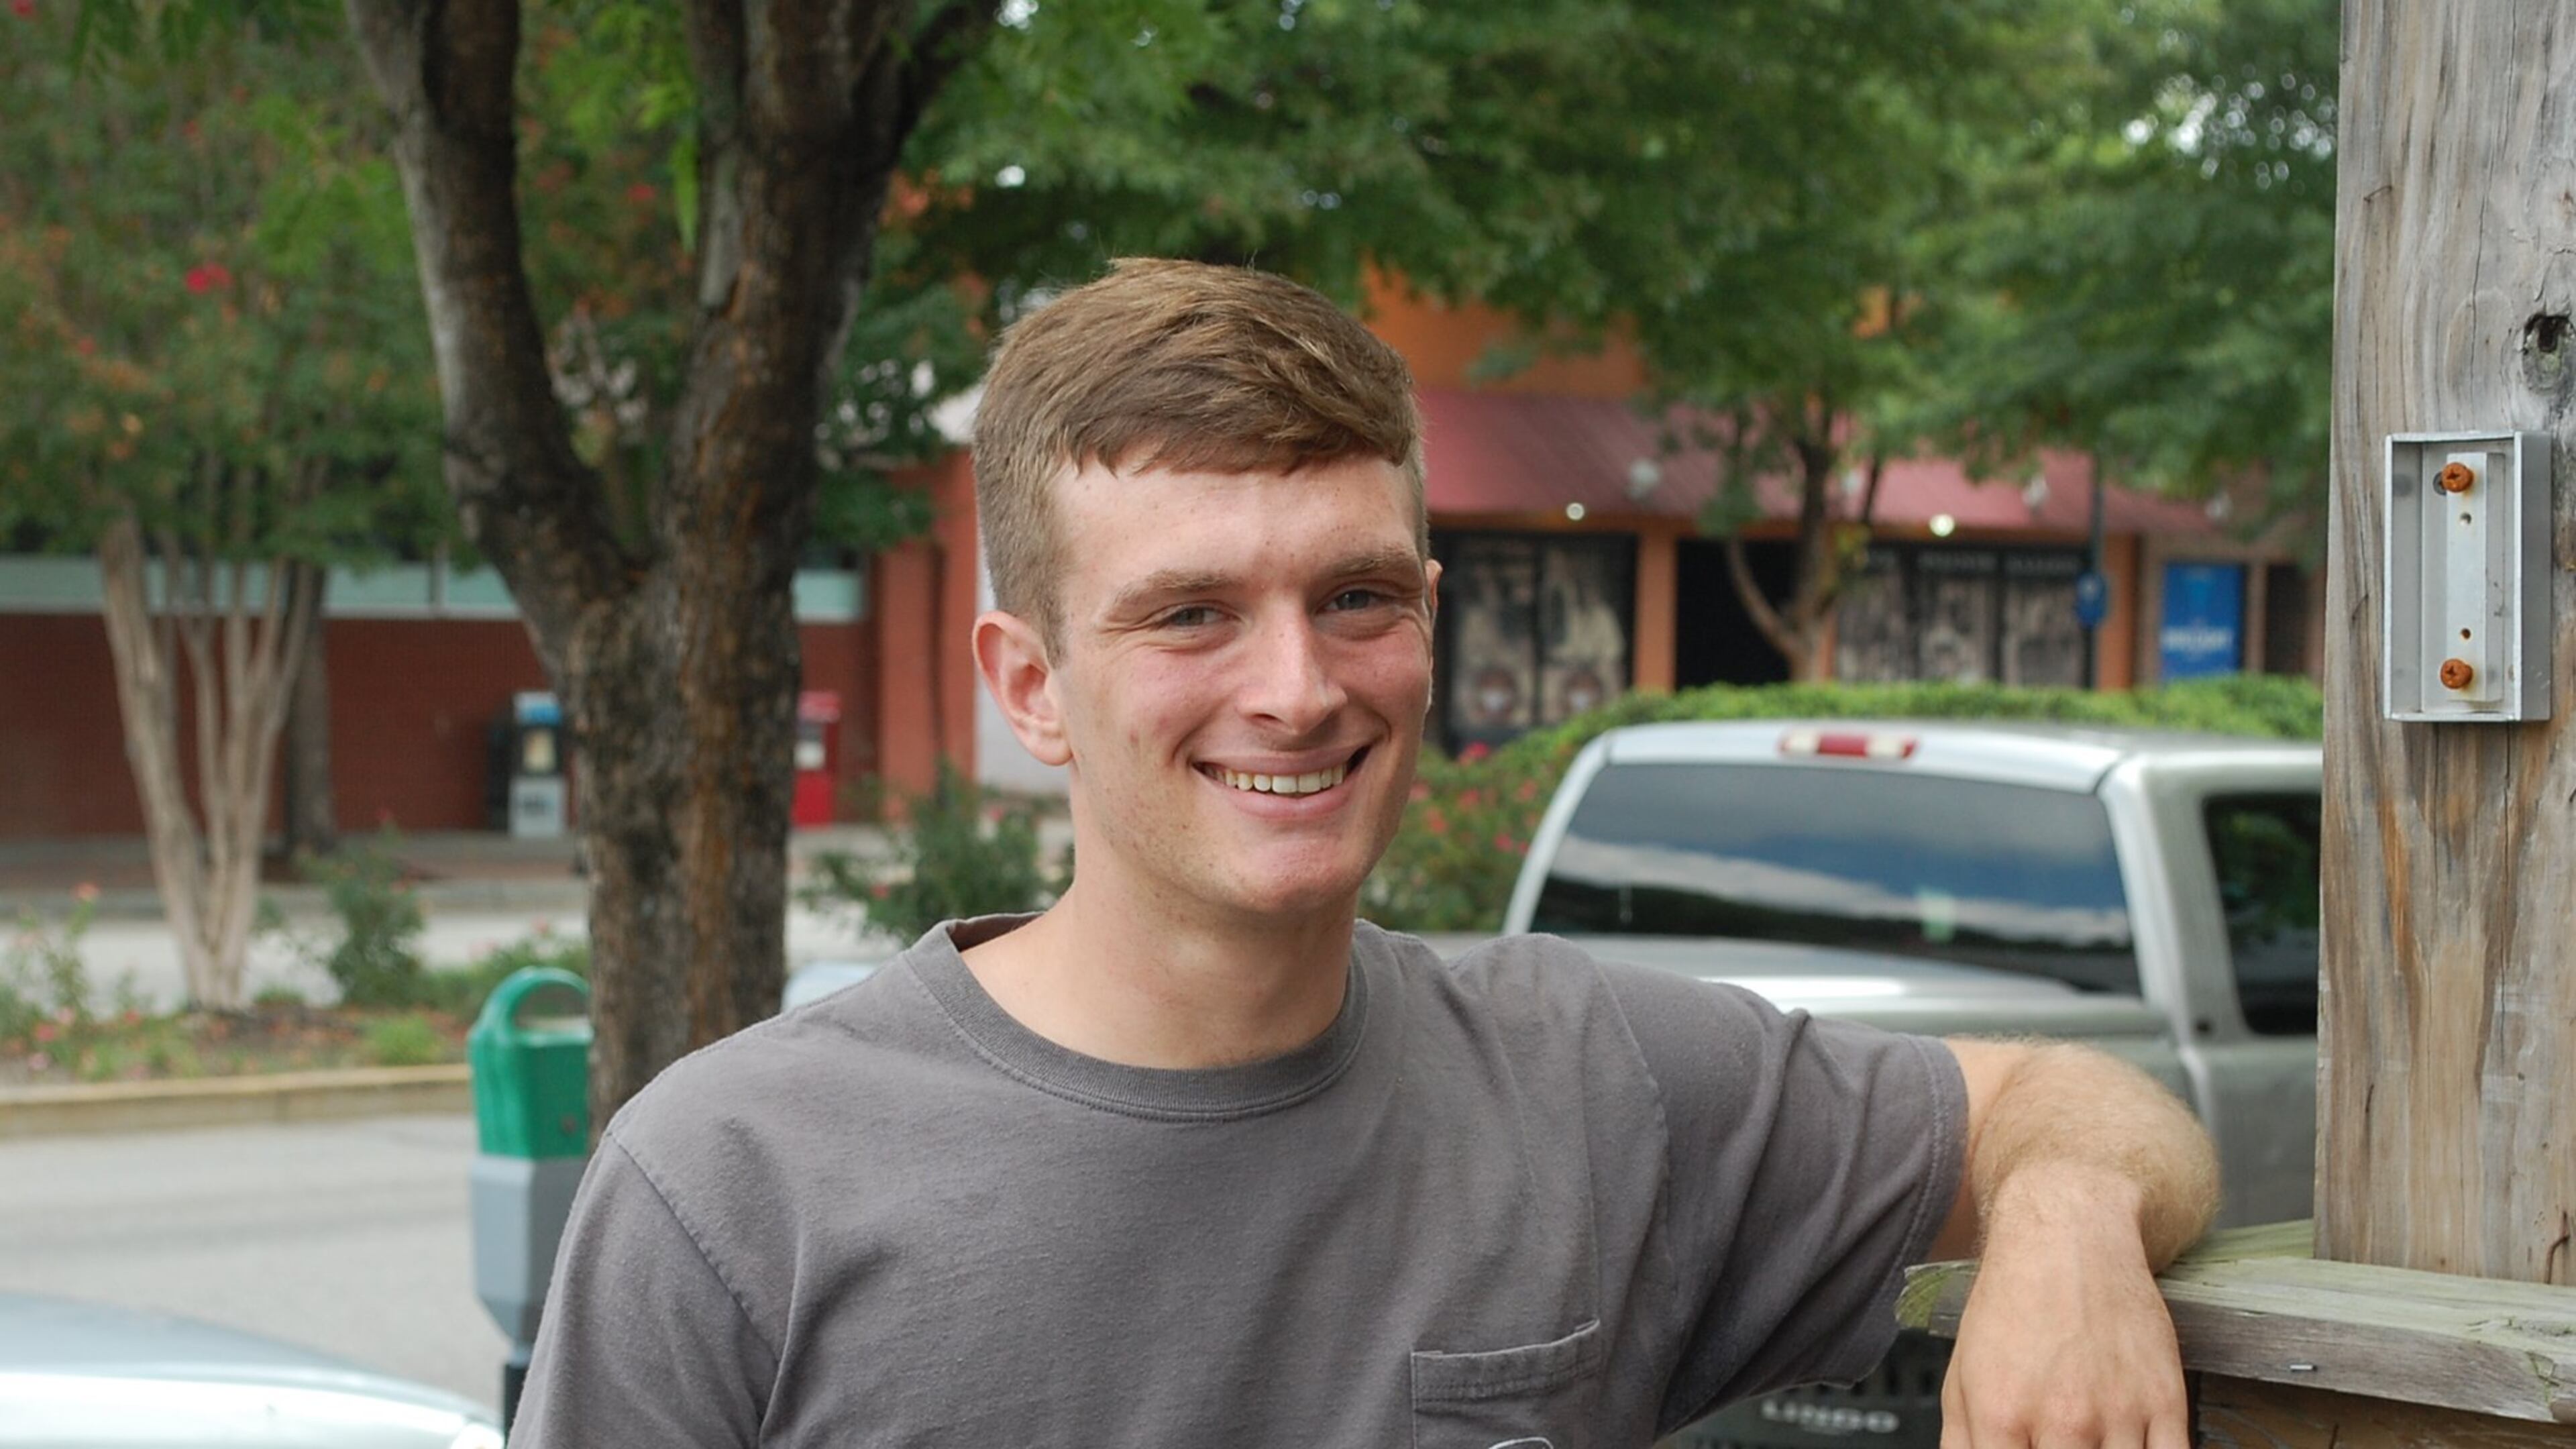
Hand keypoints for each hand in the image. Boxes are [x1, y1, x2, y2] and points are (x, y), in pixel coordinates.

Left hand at [1939, 1165, 2189, 1448]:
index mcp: (2002, 1416)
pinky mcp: (2165, 1400)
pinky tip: (2132, 1448)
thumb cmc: (2013, 1304)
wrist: (2069, 1238)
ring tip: (2092, 1444)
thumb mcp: (1962, 1375)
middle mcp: (2062, 1420)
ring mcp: (2119, 1412)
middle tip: (2061, 1447)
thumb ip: (1963, 1443)